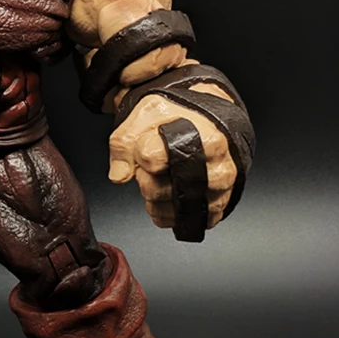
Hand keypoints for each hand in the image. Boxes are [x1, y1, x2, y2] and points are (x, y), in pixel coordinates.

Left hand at [108, 86, 235, 229]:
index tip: (146, 144)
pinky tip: (168, 194)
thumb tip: (119, 175)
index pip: (150, 158)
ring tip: (163, 176)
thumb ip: (124, 143)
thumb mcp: (145, 115)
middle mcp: (218, 168)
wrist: (203, 122)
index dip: (139, 153)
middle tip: (153, 163)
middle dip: (144, 178)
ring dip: (155, 198)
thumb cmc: (177, 119)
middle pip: (158, 190)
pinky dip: (167, 213)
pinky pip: (182, 222)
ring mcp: (219, 191)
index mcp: (203, 139)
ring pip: (169, 211)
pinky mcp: (216, 208)